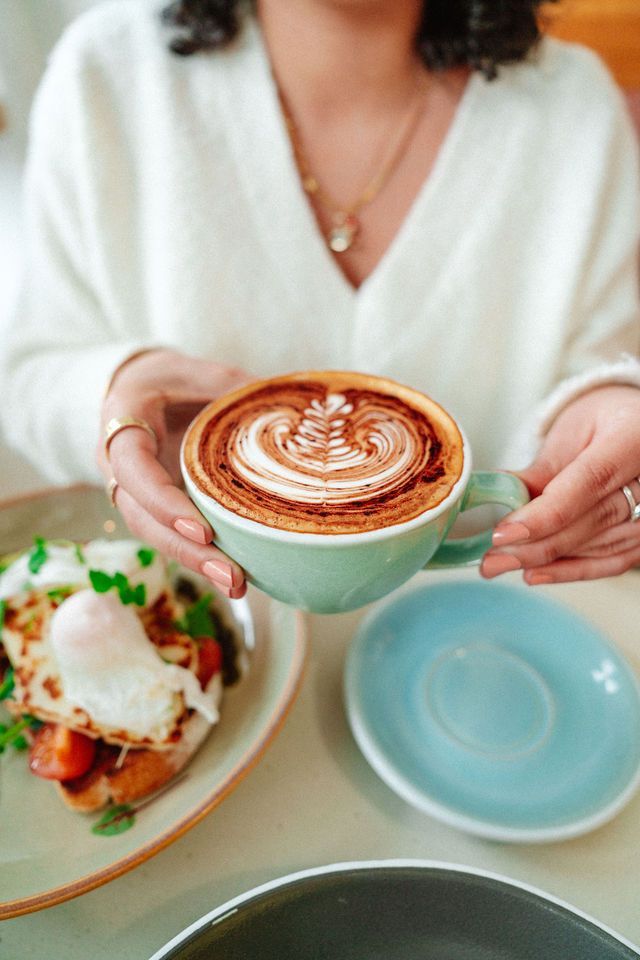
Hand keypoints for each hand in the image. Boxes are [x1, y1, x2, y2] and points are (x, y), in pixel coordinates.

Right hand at [97, 349, 252, 598]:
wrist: (139, 390)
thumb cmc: (171, 378)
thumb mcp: (198, 370)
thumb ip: (233, 387)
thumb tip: (291, 409)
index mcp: (122, 422)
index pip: (134, 468)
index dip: (163, 502)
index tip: (202, 528)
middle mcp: (118, 465)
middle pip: (143, 518)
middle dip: (185, 550)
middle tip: (230, 574)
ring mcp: (133, 492)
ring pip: (154, 535)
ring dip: (195, 562)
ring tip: (237, 585)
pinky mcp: (153, 509)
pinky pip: (170, 535)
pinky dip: (199, 556)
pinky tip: (233, 578)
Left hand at [481, 385, 639, 583]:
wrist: (637, 429)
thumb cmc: (603, 423)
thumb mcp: (571, 431)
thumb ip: (542, 469)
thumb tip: (500, 497)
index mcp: (634, 440)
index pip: (587, 483)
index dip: (542, 514)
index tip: (502, 534)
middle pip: (591, 521)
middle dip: (534, 545)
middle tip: (490, 559)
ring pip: (599, 547)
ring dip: (546, 561)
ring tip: (501, 564)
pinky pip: (611, 561)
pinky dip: (571, 571)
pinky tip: (535, 573)